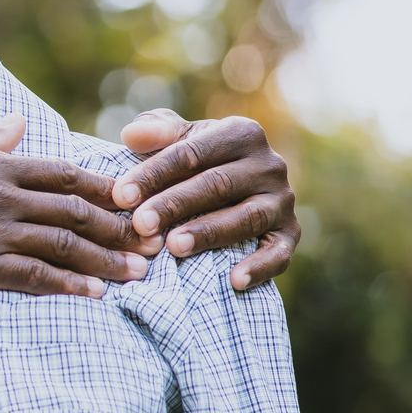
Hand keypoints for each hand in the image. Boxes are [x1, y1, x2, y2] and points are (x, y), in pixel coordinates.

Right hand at [0, 114, 152, 296]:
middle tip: (153, 244)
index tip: (136, 203)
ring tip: (137, 274)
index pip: (66, 175)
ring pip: (63, 246)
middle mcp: (1, 194)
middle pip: (76, 212)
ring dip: (106, 261)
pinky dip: (68, 286)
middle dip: (120, 229)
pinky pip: (33, 277)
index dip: (106, 191)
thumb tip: (19, 124)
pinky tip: (94, 295)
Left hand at [114, 111, 297, 290]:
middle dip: (175, 205)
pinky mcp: (290, 233)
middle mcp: (269, 164)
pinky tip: (234, 281)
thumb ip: (157, 131)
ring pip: (246, 217)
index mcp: (242, 133)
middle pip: (218, 185)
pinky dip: (259, 267)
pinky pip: (280, 253)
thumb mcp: (181, 139)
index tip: (121, 195)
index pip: (192, 153)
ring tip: (173, 247)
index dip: (154, 174)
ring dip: (209, 233)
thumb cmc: (197, 162)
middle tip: (140, 225)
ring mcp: (283, 200)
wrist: (238, 189)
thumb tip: (131, 134)